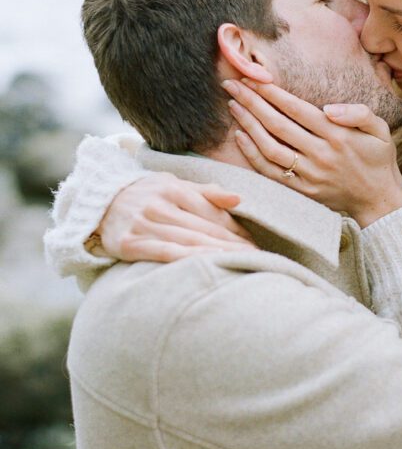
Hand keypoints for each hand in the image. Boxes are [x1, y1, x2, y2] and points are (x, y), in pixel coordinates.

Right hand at [98, 173, 254, 262]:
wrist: (98, 202)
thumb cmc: (145, 195)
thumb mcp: (173, 184)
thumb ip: (206, 192)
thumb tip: (239, 198)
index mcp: (174, 189)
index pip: (213, 213)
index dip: (236, 229)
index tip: (255, 244)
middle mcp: (160, 205)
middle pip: (205, 228)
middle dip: (233, 244)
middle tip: (257, 257)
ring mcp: (144, 224)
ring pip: (188, 241)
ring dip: (218, 253)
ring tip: (241, 263)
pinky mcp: (129, 243)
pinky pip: (163, 253)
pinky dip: (187, 258)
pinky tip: (207, 264)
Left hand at [223, 79, 401, 227]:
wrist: (379, 199)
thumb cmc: (378, 159)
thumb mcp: (381, 129)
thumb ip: (359, 113)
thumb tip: (329, 108)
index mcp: (338, 135)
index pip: (296, 109)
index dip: (272, 93)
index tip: (254, 78)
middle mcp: (321, 154)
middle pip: (278, 125)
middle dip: (252, 102)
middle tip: (233, 85)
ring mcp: (309, 174)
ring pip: (270, 148)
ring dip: (248, 125)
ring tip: (234, 106)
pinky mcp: (302, 190)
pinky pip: (271, 172)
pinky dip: (253, 155)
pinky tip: (241, 137)